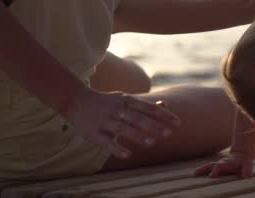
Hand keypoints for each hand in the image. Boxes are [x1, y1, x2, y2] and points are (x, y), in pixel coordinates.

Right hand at [62, 87, 180, 158]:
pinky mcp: (94, 133)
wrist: (76, 100)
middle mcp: (118, 110)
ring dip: (137, 136)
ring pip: (123, 128)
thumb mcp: (125, 99)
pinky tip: (128, 155)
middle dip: (154, 126)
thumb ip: (144, 104)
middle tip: (169, 134)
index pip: (149, 108)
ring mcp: (106, 121)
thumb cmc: (107, 102)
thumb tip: (164, 105)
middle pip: (138, 118)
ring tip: (152, 144)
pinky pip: (107, 142)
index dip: (164, 115)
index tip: (178, 123)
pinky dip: (117, 148)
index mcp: (127, 101)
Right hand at [193, 152, 254, 178]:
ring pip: (207, 166)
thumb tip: (246, 176)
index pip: (219, 166)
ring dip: (200, 170)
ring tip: (192, 174)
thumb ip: (247, 170)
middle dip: (203, 169)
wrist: (241, 155)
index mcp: (227, 164)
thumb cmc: (244, 162)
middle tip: (195, 174)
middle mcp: (220, 163)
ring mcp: (217, 164)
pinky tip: (194, 175)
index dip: (216, 170)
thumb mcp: (247, 165)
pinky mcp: (215, 167)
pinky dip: (200, 171)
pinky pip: (206, 169)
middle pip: (210, 165)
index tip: (212, 175)